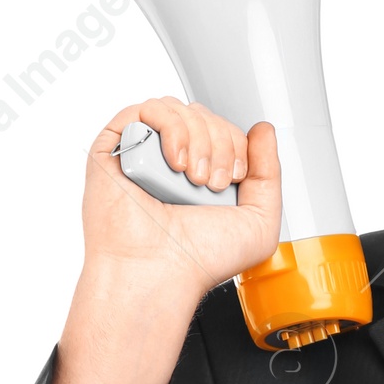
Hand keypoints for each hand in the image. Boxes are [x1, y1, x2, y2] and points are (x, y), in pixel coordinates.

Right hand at [52, 99, 281, 383]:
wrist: (161, 274)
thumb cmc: (201, 260)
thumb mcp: (259, 221)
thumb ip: (269, 174)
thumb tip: (263, 130)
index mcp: (203, 176)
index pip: (223, 131)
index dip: (236, 144)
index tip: (234, 177)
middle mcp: (172, 164)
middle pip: (203, 116)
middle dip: (220, 142)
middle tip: (213, 183)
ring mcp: (143, 155)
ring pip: (177, 109)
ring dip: (197, 137)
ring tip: (194, 177)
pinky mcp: (114, 151)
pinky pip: (144, 110)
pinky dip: (170, 126)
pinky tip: (175, 161)